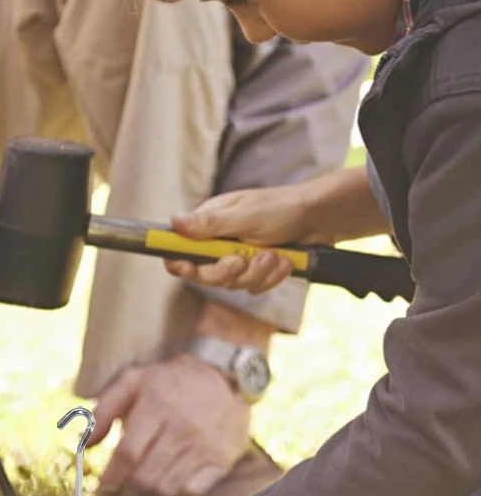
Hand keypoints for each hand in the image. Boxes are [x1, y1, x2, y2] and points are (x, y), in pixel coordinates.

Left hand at [87, 356, 251, 495]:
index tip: (102, 486)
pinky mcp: (221, 460)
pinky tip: (170, 481)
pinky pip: (193, 491)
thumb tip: (85, 444)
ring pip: (167, 488)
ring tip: (144, 481)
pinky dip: (177, 492)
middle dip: (128, 486)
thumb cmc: (169, 381)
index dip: (111, 475)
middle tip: (123, 485)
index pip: (128, 452)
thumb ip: (105, 409)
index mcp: (158, 405)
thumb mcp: (133, 381)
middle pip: (146, 475)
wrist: (222, 378)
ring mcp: (204, 446)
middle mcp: (183, 427)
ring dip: (150, 491)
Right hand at [165, 183, 333, 293]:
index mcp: (209, 223)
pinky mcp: (256, 270)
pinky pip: (253, 287)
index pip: (178, 248)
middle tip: (242, 260)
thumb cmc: (282, 208)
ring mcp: (238, 257)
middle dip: (226, 271)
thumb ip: (209, 224)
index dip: (180, 262)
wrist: (321, 218)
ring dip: (256, 273)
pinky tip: (283, 262)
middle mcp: (219, 242)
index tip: (189, 267)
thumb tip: (173, 221)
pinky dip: (270, 278)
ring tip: (273, 255)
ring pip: (232, 284)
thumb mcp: (245, 215)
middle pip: (203, 273)